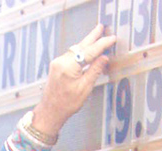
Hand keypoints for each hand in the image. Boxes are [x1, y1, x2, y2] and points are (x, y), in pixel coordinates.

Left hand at [31, 25, 116, 139]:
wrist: (50, 112)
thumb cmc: (66, 104)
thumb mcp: (84, 89)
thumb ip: (94, 71)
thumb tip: (104, 58)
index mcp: (69, 67)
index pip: (90, 51)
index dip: (102, 44)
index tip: (111, 38)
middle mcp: (61, 61)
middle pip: (81, 45)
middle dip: (92, 36)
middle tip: (101, 27)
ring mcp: (57, 62)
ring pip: (75, 49)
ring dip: (87, 43)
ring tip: (96, 35)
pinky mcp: (56, 65)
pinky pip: (71, 54)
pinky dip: (80, 51)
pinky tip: (86, 50)